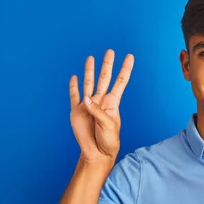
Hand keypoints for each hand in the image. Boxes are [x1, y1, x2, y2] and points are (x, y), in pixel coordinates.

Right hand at [69, 49, 134, 163]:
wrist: (97, 152)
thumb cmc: (108, 140)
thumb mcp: (107, 125)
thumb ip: (97, 111)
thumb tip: (85, 98)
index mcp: (112, 103)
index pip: (120, 82)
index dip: (125, 69)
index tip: (130, 56)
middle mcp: (101, 101)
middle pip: (104, 78)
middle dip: (107, 64)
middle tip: (110, 51)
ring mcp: (88, 105)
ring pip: (89, 83)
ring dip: (89, 71)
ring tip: (90, 58)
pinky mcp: (76, 111)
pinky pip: (74, 96)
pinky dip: (73, 86)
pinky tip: (74, 77)